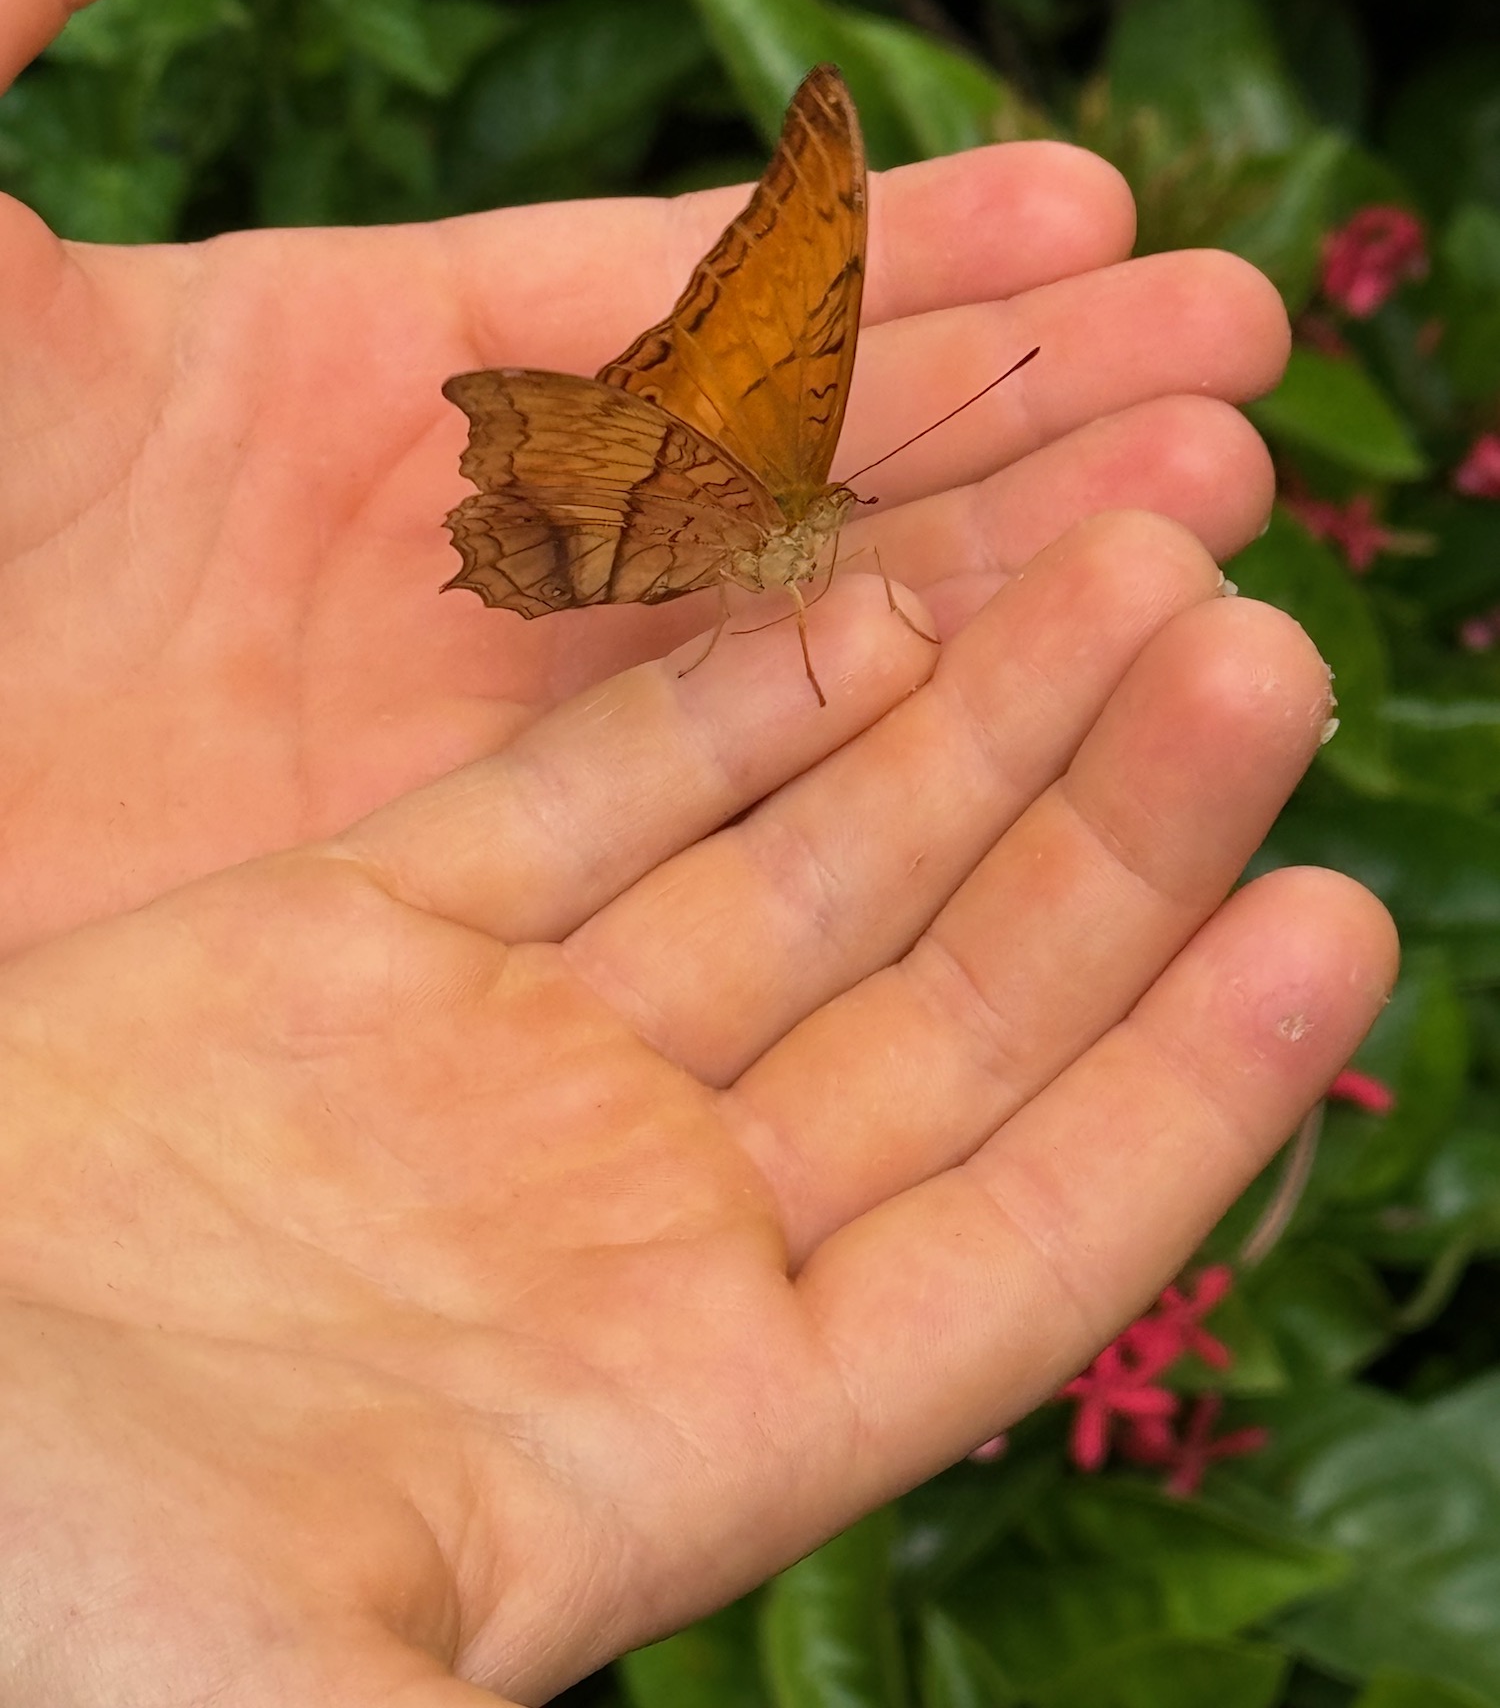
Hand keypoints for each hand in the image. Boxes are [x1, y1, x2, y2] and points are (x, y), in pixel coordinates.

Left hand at [0, 0, 1287, 951]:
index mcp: (352, 369)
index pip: (682, 290)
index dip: (896, 245)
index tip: (1098, 196)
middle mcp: (452, 550)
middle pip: (795, 457)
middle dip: (1027, 400)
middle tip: (1240, 355)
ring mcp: (470, 737)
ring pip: (800, 640)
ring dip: (1015, 574)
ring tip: (1221, 512)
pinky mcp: (469, 901)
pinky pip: (724, 810)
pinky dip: (894, 757)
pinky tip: (1063, 712)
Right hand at [0, 527, 1396, 1704]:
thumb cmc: (22, 1589)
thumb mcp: (293, 1700)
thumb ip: (497, 1691)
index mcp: (661, 1438)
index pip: (1006, 1249)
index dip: (1180, 1096)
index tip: (1335, 924)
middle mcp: (618, 1231)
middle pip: (939, 1008)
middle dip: (1108, 829)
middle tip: (1259, 642)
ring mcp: (493, 1070)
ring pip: (797, 866)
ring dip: (968, 716)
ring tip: (1133, 556)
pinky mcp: (345, 935)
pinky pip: (580, 791)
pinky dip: (724, 693)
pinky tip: (870, 588)